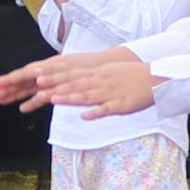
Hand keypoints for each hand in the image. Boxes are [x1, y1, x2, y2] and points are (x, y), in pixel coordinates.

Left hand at [0, 48, 158, 118]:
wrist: (156, 79)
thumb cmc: (131, 77)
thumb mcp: (108, 73)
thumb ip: (92, 79)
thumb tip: (77, 83)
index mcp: (95, 75)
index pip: (69, 76)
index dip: (52, 77)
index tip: (34, 77)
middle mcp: (99, 82)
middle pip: (73, 85)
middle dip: (53, 86)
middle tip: (36, 87)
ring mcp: (108, 93)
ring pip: (86, 96)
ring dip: (69, 97)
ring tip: (52, 99)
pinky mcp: (120, 105)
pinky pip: (106, 109)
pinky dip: (95, 112)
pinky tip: (84, 116)